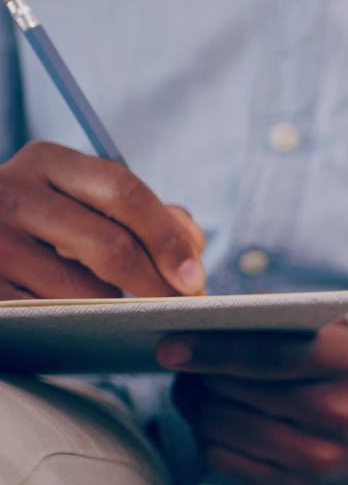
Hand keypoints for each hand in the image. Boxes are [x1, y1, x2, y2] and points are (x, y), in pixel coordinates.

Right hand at [0, 140, 204, 299]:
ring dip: (115, 306)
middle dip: (156, 283)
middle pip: (110, 244)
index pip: (123, 191)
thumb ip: (142, 213)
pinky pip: (52, 315)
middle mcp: (11, 193)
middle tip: (180, 308)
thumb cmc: (46, 224)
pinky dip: (80, 323)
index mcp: (47, 162)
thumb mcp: (83, 200)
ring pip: (82, 289)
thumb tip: (190, 250)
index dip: (167, 236)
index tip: (193, 276)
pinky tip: (85, 319)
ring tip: (119, 306)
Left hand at [163, 320, 347, 484]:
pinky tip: (215, 419)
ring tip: (194, 387)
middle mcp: (339, 415)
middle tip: (179, 358)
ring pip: (220, 426)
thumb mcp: (343, 338)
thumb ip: (287, 317)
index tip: (168, 344)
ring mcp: (318, 459)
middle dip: (197, 374)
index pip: (270, 355)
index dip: (213, 349)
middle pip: (235, 391)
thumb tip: (212, 312)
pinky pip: (222, 459)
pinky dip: (206, 436)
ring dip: (194, 404)